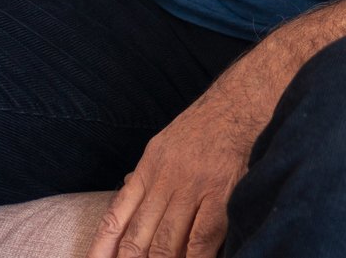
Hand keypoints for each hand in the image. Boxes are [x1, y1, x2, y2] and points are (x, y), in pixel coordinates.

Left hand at [88, 54, 281, 257]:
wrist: (243, 101)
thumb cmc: (208, 123)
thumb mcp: (166, 141)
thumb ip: (148, 170)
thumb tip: (127, 190)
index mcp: (149, 166)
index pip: (117, 214)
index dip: (102, 246)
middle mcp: (166, 179)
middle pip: (138, 235)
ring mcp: (193, 188)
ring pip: (166, 241)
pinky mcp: (222, 193)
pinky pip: (202, 237)